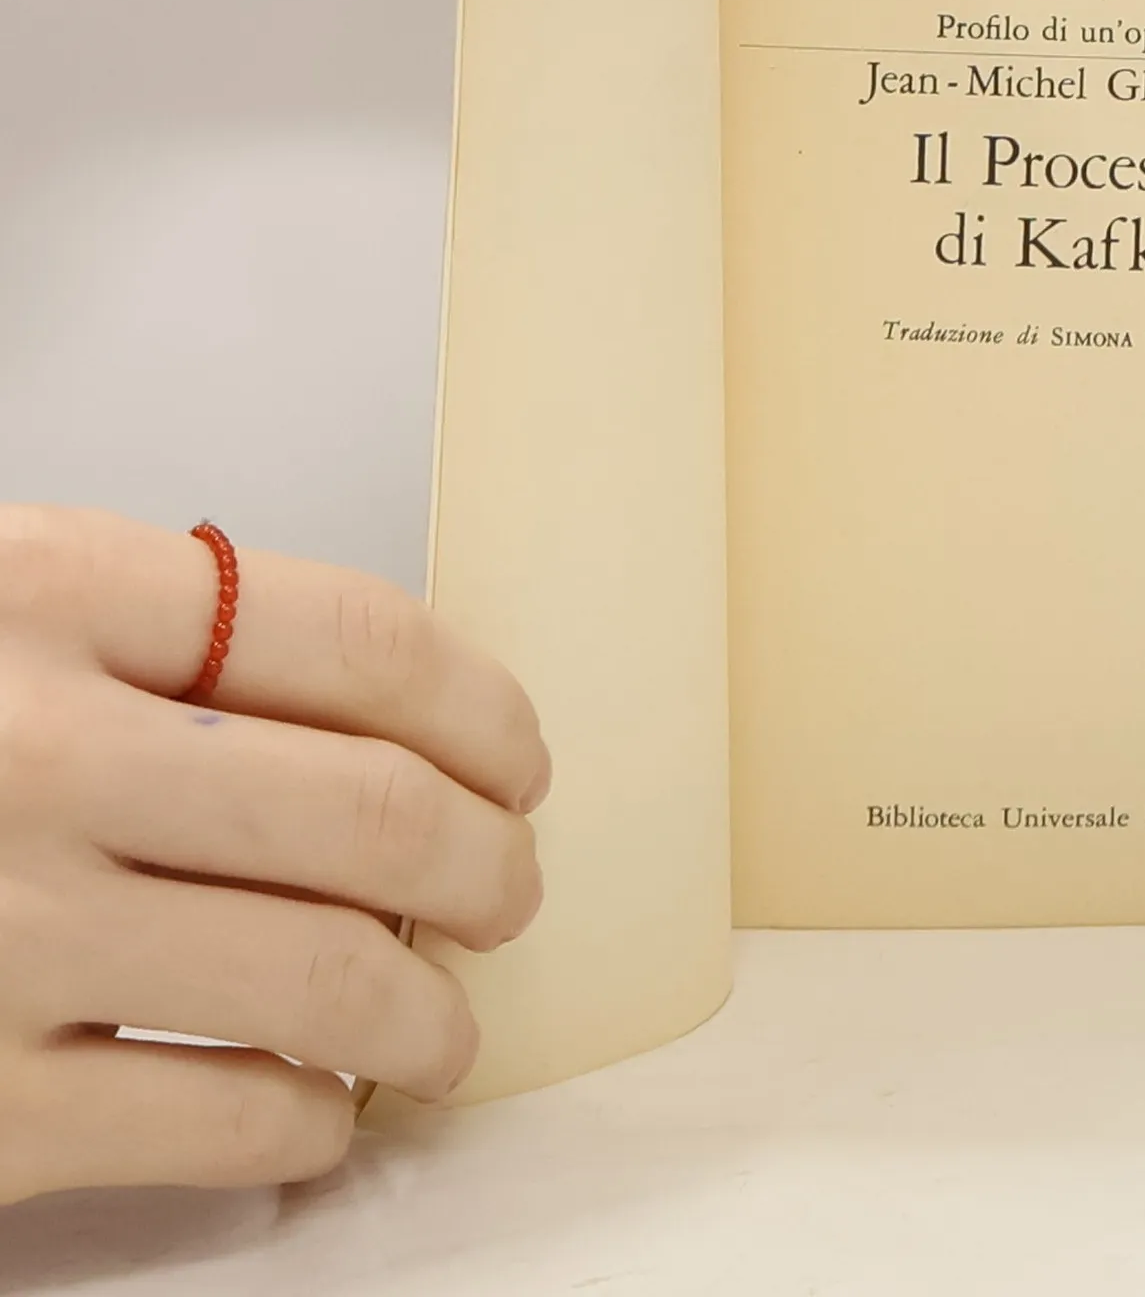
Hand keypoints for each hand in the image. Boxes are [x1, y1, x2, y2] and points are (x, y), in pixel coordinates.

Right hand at [0, 508, 547, 1201]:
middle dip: (488, 866)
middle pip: (374, 813)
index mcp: (45, 595)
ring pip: (326, 978)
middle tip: (507, 890)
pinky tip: (319, 1109)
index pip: (359, 640)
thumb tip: (392, 732)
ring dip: (431, 1011)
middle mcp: (31, 754)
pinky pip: (216, 1122)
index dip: (482, 711)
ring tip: (444, 1021)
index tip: (520, 762)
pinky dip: (308, 1123)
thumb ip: (162, 642)